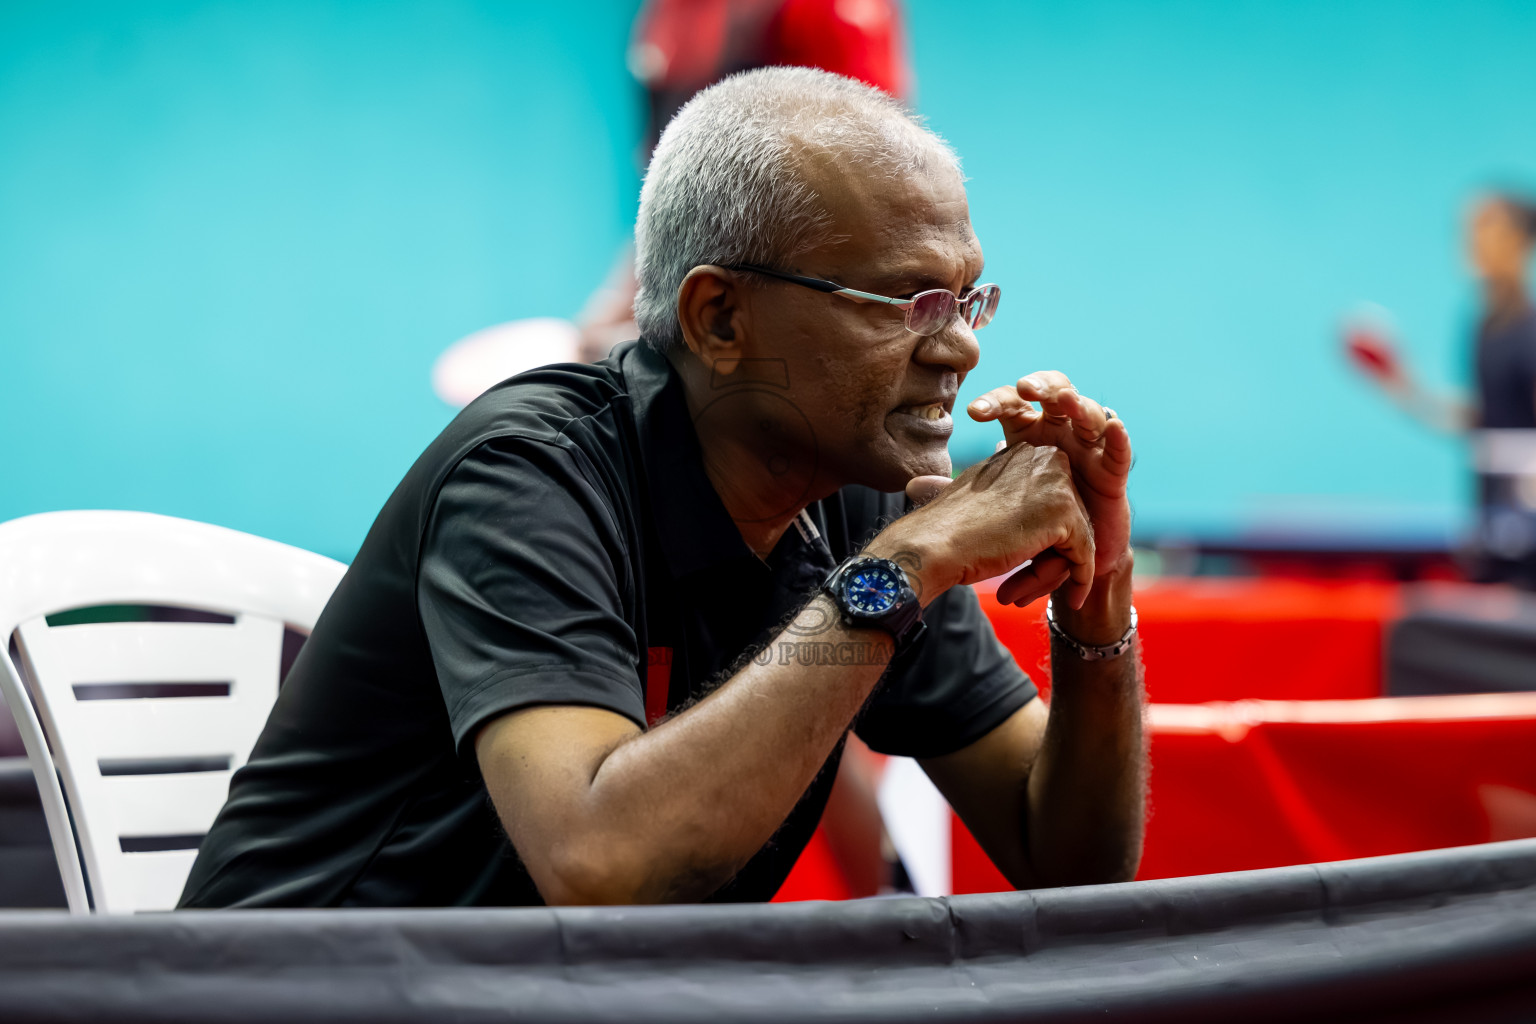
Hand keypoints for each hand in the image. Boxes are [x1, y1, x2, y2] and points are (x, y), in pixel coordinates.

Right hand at [876, 442, 1095, 608]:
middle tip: (1022, 585)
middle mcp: (1047, 460)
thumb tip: (1021, 483)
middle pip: (1070, 520)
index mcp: (1028, 453)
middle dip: (1051, 557)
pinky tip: (1073, 600)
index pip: (1056, 501)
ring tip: (1025, 594)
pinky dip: (1081, 579)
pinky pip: (1085, 554)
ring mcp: (1058, 484)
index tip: (1024, 562)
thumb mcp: (984, 494)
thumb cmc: (952, 527)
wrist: (934, 543)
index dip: (1043, 538)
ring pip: (1077, 540)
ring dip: (1054, 572)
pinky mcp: (1064, 513)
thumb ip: (1010, 488)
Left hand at [966, 372, 1132, 580]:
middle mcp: (1062, 430)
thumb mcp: (992, 507)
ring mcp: (1090, 446)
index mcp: (1030, 431)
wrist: (1067, 556)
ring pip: (1088, 413)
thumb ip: (956, 493)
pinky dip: (1117, 435)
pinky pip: (1119, 449)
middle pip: (1054, 394)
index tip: (973, 413)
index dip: (995, 402)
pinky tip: (1111, 425)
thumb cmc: (1028, 521)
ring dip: (1078, 404)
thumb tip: (912, 484)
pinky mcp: (1114, 470)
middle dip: (1041, 387)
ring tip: (1064, 400)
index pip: (1012, 404)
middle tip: (1024, 388)